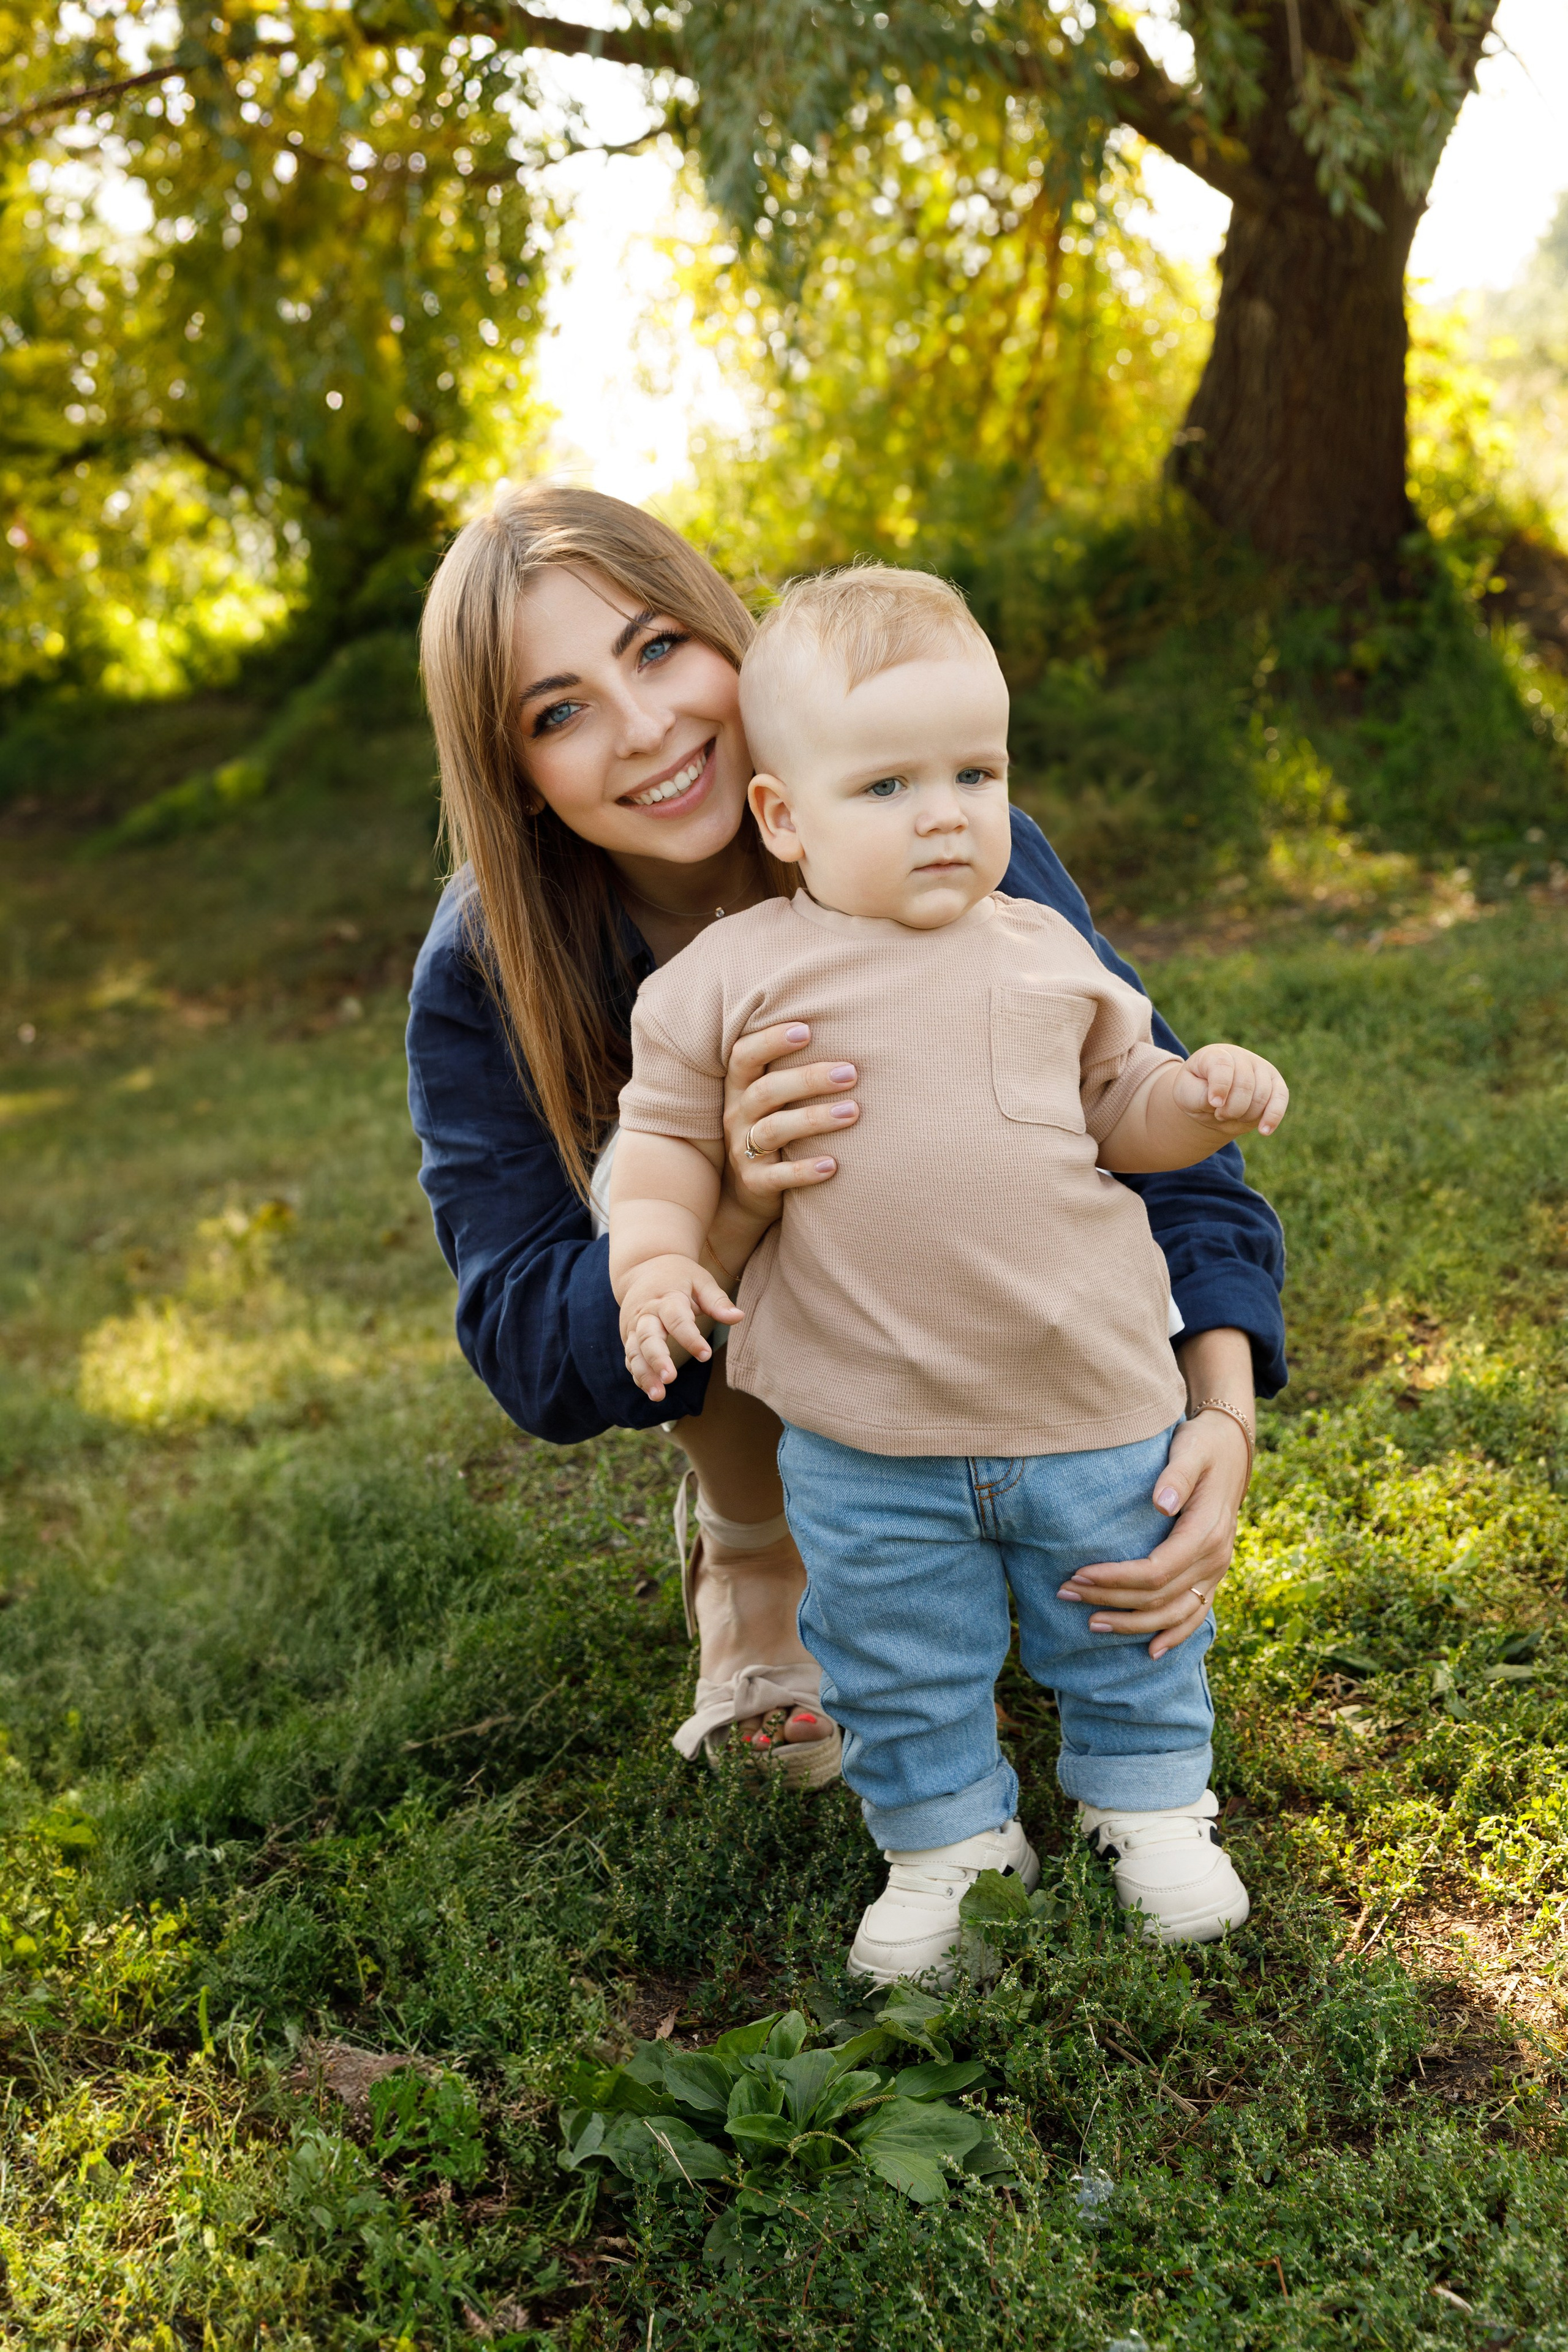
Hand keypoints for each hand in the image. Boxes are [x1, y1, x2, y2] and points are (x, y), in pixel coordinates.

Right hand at [620, 1256, 743, 1402]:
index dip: (690, 1338)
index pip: (677, 1319)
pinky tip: (650, 1391)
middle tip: (670, 1378)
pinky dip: (638, 1375)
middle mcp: (646, 1314)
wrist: (643, 1267)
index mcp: (666, 1298)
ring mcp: (634, 1327)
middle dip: (658, 1359)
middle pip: (648, 1337)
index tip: (706, 1355)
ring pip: (635, 1352)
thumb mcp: (701, 1281)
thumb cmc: (679, 1276)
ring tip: (658, 1396)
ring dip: (645, 1374)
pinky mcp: (629, 1337)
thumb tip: (739, 1317)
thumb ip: (717, 1301)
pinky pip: (631, 1358)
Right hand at [709, 1020, 859, 1270]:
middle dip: (808, 1079)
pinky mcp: (755, 1183)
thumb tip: (846, 1028)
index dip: (770, 1041)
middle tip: (851, 1072)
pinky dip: (805, 1171)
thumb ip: (791, 1069)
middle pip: (767, 1091)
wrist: (747, 1191)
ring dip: (814, 1119)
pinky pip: (778, 1177)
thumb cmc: (773, 1127)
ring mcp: (743, 1151)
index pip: (744, 1056)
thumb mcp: (772, 1098)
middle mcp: (737, 1116)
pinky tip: (833, 1166)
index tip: (807, 1030)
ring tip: (853, 1112)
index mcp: (739, 1088)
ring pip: (775, 1130)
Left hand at [1056, 1407, 1250, 1656]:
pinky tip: (1150, 1651)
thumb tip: (1162, 1502)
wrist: (1232, 1450)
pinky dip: (1174, 1636)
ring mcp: (1216, 1572)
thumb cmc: (1203, 1447)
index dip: (1116, 1578)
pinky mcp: (1212, 1576)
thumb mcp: (1191, 1450)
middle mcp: (1215, 1559)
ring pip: (1175, 1613)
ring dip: (1133, 1624)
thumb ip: (1177, 1475)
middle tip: (1065, 1593)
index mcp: (1207, 1532)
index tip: (1078, 1575)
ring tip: (1091, 1625)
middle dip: (1110, 1599)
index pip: (1156, 1570)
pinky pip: (1195, 1615)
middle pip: (1158, 1595)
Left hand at [1171, 1045, 1287, 1137]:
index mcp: (1216, 1054)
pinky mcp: (1276, 1084)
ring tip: (1232, 1116)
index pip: (1222, 1065)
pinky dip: (1273, 1116)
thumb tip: (1218, 1102)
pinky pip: (1281, 1099)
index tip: (1214, 1103)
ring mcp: (1261, 1069)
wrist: (1212, 1100)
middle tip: (1218, 1114)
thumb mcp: (1185, 1093)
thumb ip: (1197, 1095)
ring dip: (1245, 1115)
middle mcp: (1241, 1058)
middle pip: (1244, 1085)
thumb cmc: (1196, 1092)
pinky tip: (1264, 1131)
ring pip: (1262, 1096)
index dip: (1220, 1086)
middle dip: (1231, 1109)